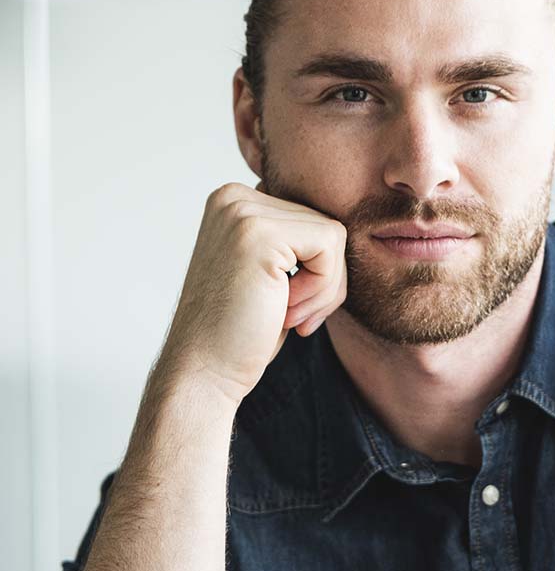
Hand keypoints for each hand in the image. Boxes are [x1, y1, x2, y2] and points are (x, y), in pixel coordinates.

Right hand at [160, 182, 346, 404]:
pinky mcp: (259, 232)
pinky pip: (330, 247)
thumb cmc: (242, 331)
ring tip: (287, 315)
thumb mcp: (270, 272)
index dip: (314, 268)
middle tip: (291, 317)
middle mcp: (233, 197)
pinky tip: (286, 312)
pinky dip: (322, 288)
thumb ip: (291, 238)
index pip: (311, 218)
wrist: (204, 373)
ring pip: (333, 235)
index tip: (288, 306)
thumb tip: (334, 220)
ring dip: (324, 288)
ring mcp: (243, 211)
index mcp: (234, 201)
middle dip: (323, 279)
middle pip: (324, 223)